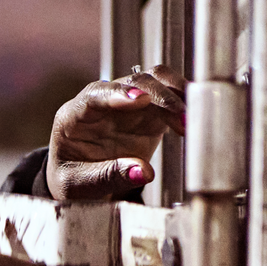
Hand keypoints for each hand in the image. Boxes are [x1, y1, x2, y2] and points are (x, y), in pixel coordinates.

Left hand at [48, 65, 187, 201]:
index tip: (140, 99)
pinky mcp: (146, 113)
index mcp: (74, 116)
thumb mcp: (80, 184)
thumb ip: (108, 176)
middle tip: (180, 117)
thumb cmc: (72, 181)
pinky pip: (168, 98)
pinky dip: (183, 104)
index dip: (118, 93)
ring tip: (190, 119)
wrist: (80, 184)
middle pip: (133, 82)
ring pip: (155, 81)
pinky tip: (194, 120)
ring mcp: (126, 105)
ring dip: (176, 95)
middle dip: (160, 96)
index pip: (94, 94)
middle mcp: (102, 102)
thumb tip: (144, 172)